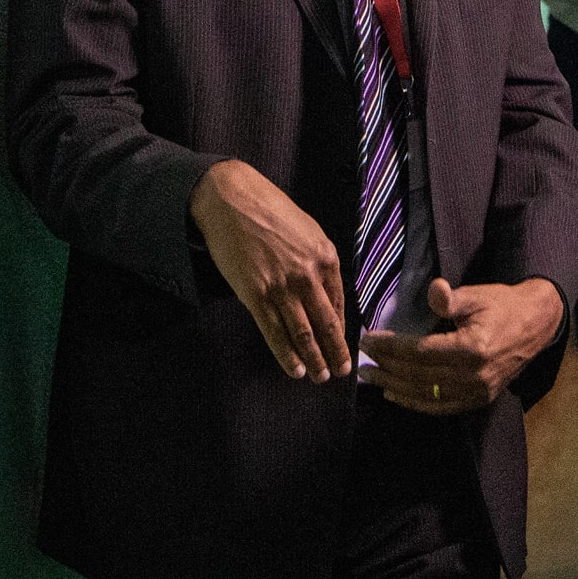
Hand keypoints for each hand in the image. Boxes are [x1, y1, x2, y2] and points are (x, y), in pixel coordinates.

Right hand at [190, 160, 351, 381]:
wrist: (233, 201)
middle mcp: (308, 275)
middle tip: (342, 372)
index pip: (339, 303)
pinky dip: (286, 355)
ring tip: (320, 377)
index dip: (342, 330)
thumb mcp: (307, 231)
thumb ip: (318, 261)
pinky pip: (274, 332)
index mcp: (326, 257)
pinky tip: (294, 369)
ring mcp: (282, 287)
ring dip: (314, 359)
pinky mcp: (256, 295)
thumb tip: (324, 292)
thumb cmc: (270, 210)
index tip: (344, 346)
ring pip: (303, 333)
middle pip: (326, 323)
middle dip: (336, 352)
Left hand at [359, 278, 563, 414]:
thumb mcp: (477, 295)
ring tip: (372, 378)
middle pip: (418, 376)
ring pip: (426, 395)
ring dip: (395, 387)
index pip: (419, 351)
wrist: (537, 325)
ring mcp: (477, 391)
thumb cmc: (503, 305)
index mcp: (472, 348)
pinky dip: (416, 402)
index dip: (390, 347)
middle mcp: (473, 376)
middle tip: (362, 362)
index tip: (367, 340)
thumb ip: (450, 299)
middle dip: (386, 368)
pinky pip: (441, 406)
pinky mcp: (479, 399)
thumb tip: (433, 290)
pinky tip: (396, 394)